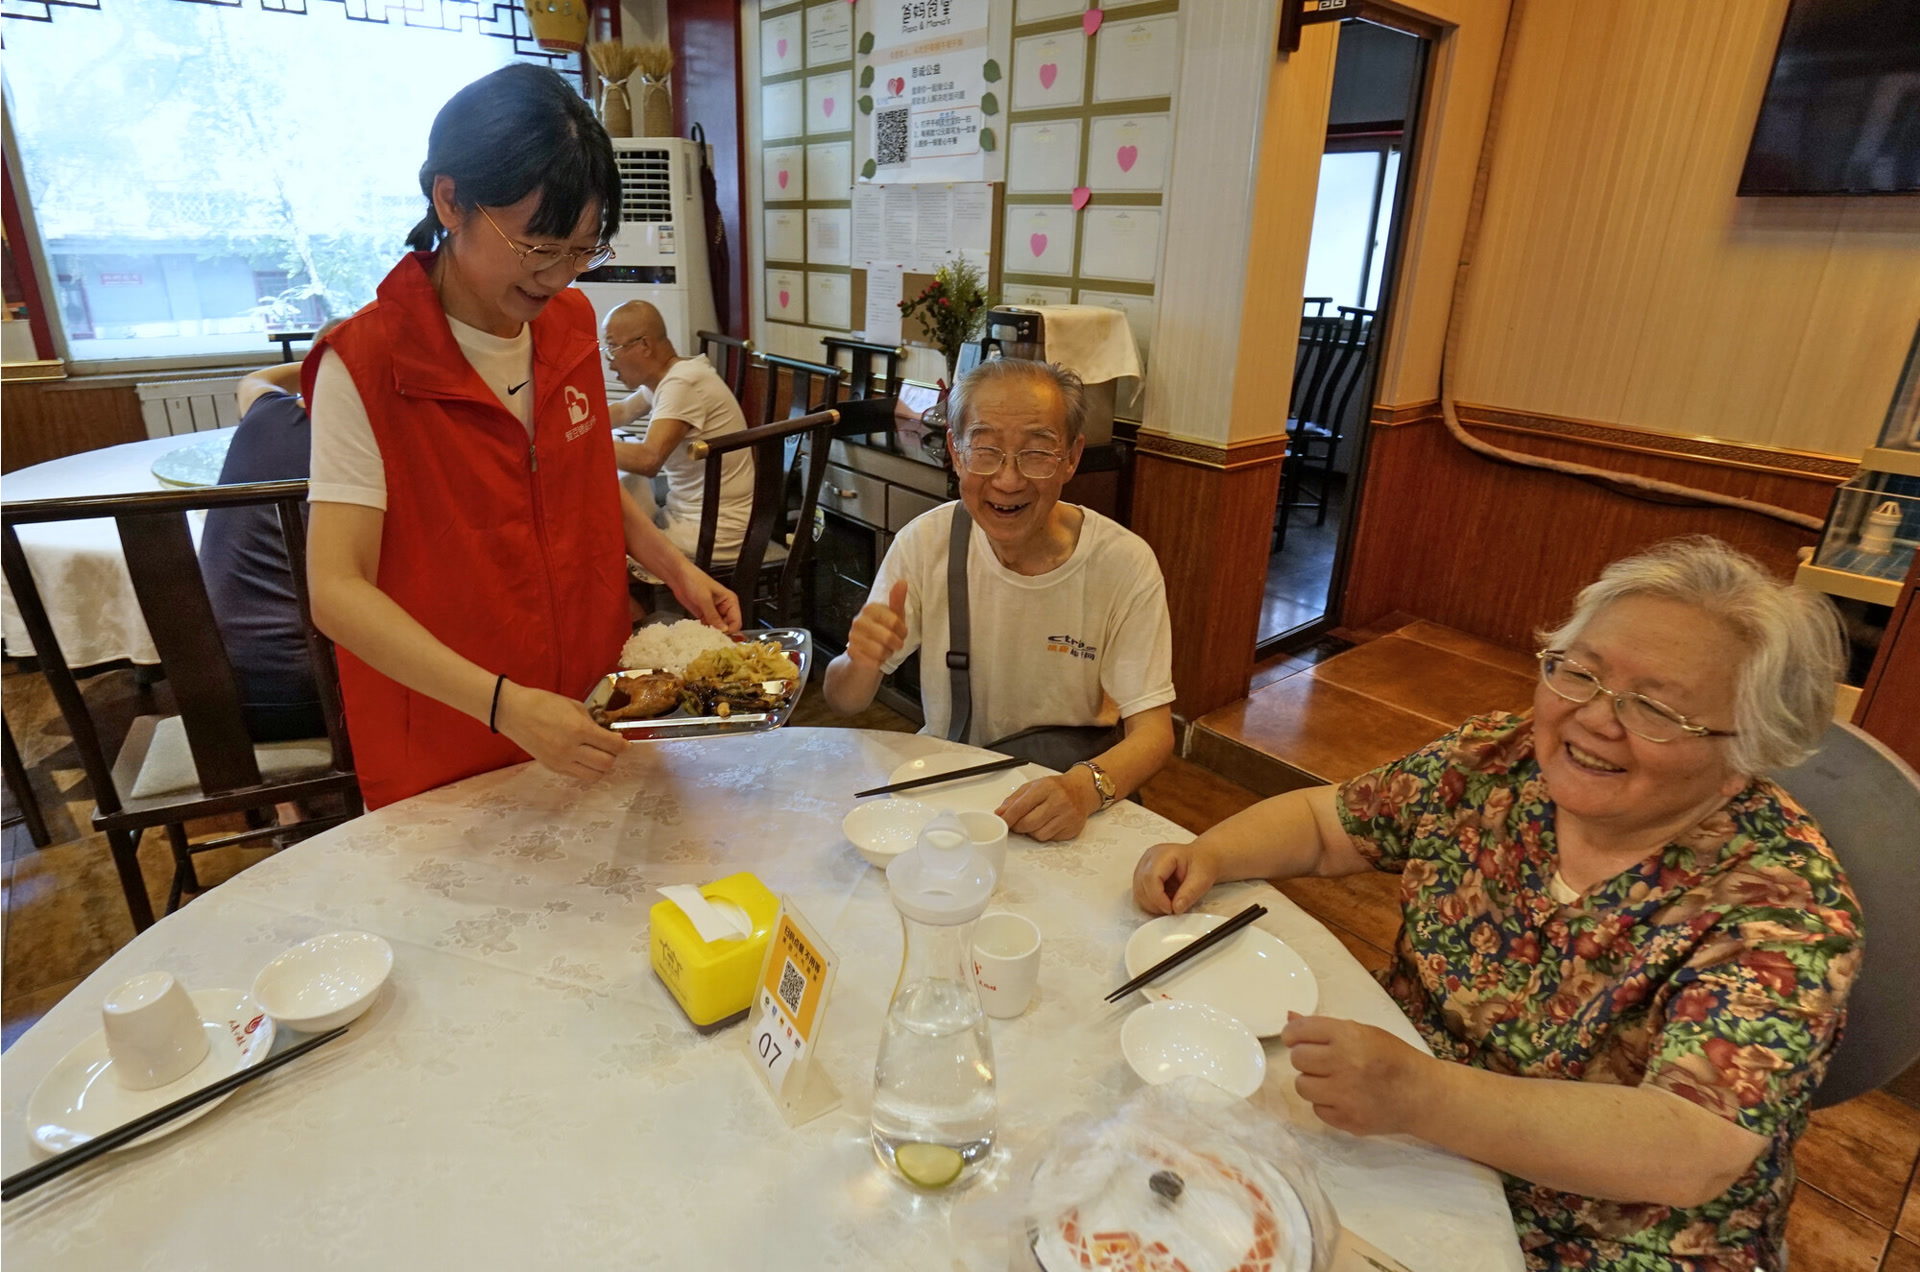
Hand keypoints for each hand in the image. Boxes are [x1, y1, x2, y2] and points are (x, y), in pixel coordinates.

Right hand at [494, 681, 627, 780]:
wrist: (513, 712)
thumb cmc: (544, 703)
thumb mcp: (574, 706)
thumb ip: (593, 722)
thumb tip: (609, 735)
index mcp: (579, 730)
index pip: (612, 745)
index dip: (624, 746)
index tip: (626, 744)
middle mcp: (571, 749)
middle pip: (607, 764)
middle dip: (613, 756)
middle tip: (611, 747)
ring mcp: (561, 761)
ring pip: (594, 775)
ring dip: (601, 766)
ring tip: (598, 754)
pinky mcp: (552, 767)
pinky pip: (578, 776)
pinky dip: (587, 769)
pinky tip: (584, 758)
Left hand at [665, 558, 741, 631]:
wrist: (679, 577)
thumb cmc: (694, 581)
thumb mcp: (705, 599)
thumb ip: (714, 616)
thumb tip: (723, 630)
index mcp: (730, 601)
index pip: (736, 621)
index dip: (730, 630)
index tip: (721, 635)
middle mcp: (724, 607)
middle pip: (728, 626)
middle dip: (721, 632)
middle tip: (712, 637)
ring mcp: (714, 612)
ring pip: (718, 628)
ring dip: (712, 632)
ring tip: (705, 635)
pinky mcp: (705, 615)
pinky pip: (709, 626)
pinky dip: (705, 630)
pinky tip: (700, 632)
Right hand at [846, 580, 908, 671]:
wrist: (862, 657)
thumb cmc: (881, 634)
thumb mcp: (894, 617)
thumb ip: (897, 601)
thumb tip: (902, 582)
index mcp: (869, 609)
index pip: (895, 621)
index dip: (902, 630)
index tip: (901, 632)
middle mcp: (858, 621)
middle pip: (888, 637)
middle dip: (896, 643)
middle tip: (894, 643)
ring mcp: (853, 637)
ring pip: (882, 650)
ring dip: (887, 653)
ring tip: (884, 649)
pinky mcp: (852, 652)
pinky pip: (874, 660)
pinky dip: (879, 661)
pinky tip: (875, 657)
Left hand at [995, 770, 1098, 841]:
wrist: (1082, 790)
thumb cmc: (1055, 788)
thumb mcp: (1033, 786)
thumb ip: (1014, 799)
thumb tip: (999, 814)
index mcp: (1046, 787)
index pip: (1021, 806)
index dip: (1008, 817)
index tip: (1001, 823)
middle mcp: (1059, 801)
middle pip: (1029, 823)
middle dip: (1018, 826)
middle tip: (1016, 824)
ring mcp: (1068, 816)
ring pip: (1039, 834)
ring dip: (1031, 832)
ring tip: (1035, 821)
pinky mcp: (1073, 829)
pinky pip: (1050, 839)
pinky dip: (1044, 834)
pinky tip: (1047, 824)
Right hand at [1132, 841, 1217, 913]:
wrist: (1202, 858)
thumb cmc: (1202, 865)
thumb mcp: (1202, 879)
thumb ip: (1189, 893)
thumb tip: (1175, 908)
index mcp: (1163, 854)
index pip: (1150, 877)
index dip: (1157, 897)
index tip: (1172, 909)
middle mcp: (1148, 858)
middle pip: (1141, 885)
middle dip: (1154, 903)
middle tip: (1172, 909)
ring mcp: (1143, 866)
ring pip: (1138, 891)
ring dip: (1152, 904)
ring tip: (1169, 905)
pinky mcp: (1142, 874)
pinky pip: (1140, 892)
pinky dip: (1151, 902)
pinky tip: (1164, 901)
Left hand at [1279, 1013, 1437, 1136]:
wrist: (1422, 1094)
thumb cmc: (1393, 1056)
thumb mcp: (1363, 1032)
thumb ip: (1324, 1027)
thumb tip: (1289, 1016)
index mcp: (1348, 1036)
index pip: (1299, 1030)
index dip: (1292, 1034)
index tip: (1295, 1038)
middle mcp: (1343, 1064)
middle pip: (1297, 1059)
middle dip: (1305, 1058)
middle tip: (1321, 1061)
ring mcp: (1345, 1095)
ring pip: (1302, 1086)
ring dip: (1312, 1081)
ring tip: (1332, 1079)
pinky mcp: (1347, 1120)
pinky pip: (1317, 1109)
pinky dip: (1326, 1103)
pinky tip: (1344, 1097)